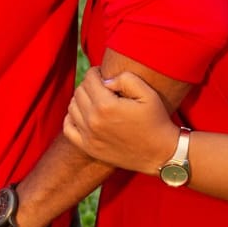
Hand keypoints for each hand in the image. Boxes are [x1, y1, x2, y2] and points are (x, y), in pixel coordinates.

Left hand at [63, 70, 177, 173]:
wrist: (160, 154)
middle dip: (89, 84)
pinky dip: (72, 118)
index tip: (103, 74)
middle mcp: (93, 121)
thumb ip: (125, 79)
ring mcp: (89, 136)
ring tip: (96, 99)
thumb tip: (105, 81)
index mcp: (106, 105)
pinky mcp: (89, 148)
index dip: (96, 72)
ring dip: (81, 99)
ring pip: (72, 107)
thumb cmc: (155, 120)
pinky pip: (68, 128)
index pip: (89, 79)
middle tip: (101, 86)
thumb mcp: (147, 93)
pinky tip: (84, 114)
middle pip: (79, 91)